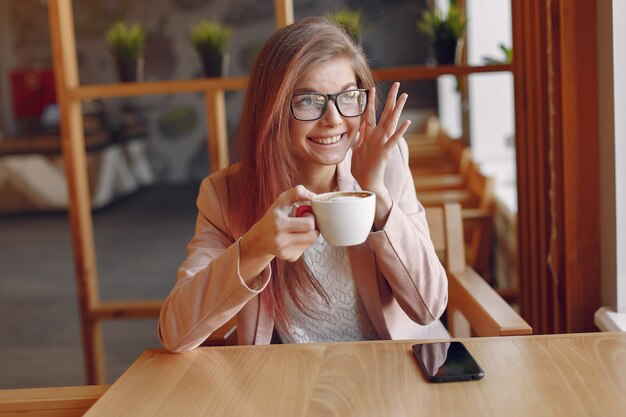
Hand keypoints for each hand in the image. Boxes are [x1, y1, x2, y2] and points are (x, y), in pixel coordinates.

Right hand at [240, 186, 318, 277]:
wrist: (260, 239)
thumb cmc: (273, 217)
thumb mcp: (281, 201)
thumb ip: (297, 192)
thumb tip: (314, 196)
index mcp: (279, 224)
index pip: (309, 224)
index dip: (311, 216)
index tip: (304, 213)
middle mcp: (281, 240)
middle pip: (312, 236)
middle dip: (313, 227)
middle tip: (305, 221)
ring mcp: (285, 252)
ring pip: (311, 242)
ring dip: (310, 234)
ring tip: (299, 229)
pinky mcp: (290, 258)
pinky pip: (306, 249)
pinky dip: (304, 242)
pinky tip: (294, 238)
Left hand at [351, 82, 411, 225]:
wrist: (367, 182)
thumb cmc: (362, 167)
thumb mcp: (356, 149)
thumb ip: (359, 137)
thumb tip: (358, 128)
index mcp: (370, 134)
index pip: (371, 113)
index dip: (371, 101)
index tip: (371, 88)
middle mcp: (378, 136)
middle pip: (385, 113)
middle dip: (390, 98)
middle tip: (397, 84)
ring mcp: (383, 142)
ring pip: (391, 122)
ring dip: (397, 109)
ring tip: (404, 96)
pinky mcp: (385, 151)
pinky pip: (393, 140)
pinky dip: (400, 131)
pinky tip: (407, 121)